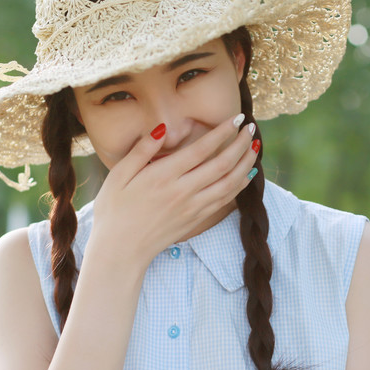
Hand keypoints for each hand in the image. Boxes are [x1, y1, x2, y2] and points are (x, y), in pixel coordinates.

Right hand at [87, 114, 258, 270]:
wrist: (120, 251)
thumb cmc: (113, 211)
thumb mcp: (118, 176)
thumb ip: (141, 151)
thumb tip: (161, 128)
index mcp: (163, 176)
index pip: (202, 149)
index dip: (222, 132)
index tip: (235, 118)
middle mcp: (182, 192)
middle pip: (222, 164)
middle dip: (240, 144)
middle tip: (251, 127)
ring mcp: (192, 208)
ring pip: (229, 183)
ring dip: (246, 163)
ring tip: (256, 147)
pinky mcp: (196, 220)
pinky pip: (225, 200)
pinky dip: (240, 186)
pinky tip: (247, 174)